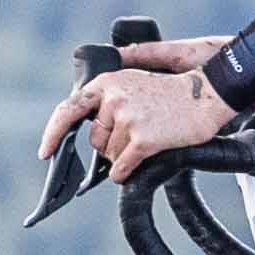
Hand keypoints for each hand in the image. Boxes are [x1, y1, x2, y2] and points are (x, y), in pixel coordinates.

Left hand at [39, 39, 236, 176]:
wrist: (208, 96)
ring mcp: (129, 118)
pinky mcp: (143, 139)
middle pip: (95, 140)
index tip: (45, 152)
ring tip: (147, 140)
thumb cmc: (172, 95)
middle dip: (109, 146)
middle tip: (135, 136)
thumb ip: (108, 100)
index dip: (54, 134)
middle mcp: (114, 98)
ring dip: (124, 156)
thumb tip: (88, 131)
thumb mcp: (135, 83)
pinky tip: (137, 164)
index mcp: (108, 82)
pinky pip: (121, 168)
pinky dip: (125, 172)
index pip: (69, 109)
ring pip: (109, 155)